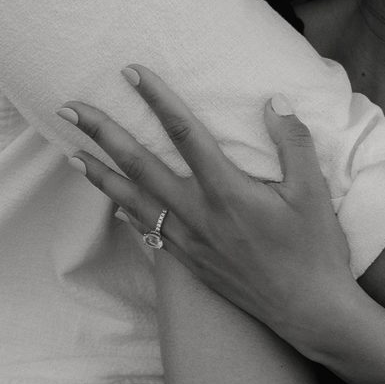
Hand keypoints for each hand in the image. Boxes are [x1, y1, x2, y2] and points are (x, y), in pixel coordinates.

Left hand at [60, 66, 355, 338]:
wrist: (308, 310)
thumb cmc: (314, 250)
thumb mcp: (313, 191)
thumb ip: (292, 142)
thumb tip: (273, 101)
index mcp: (227, 191)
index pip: (184, 134)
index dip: (157, 100)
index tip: (132, 73)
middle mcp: (198, 214)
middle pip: (139, 165)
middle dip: (102, 133)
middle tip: (70, 109)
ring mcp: (189, 240)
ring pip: (132, 200)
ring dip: (99, 174)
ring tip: (72, 153)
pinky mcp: (189, 261)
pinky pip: (146, 230)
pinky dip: (125, 209)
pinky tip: (112, 199)